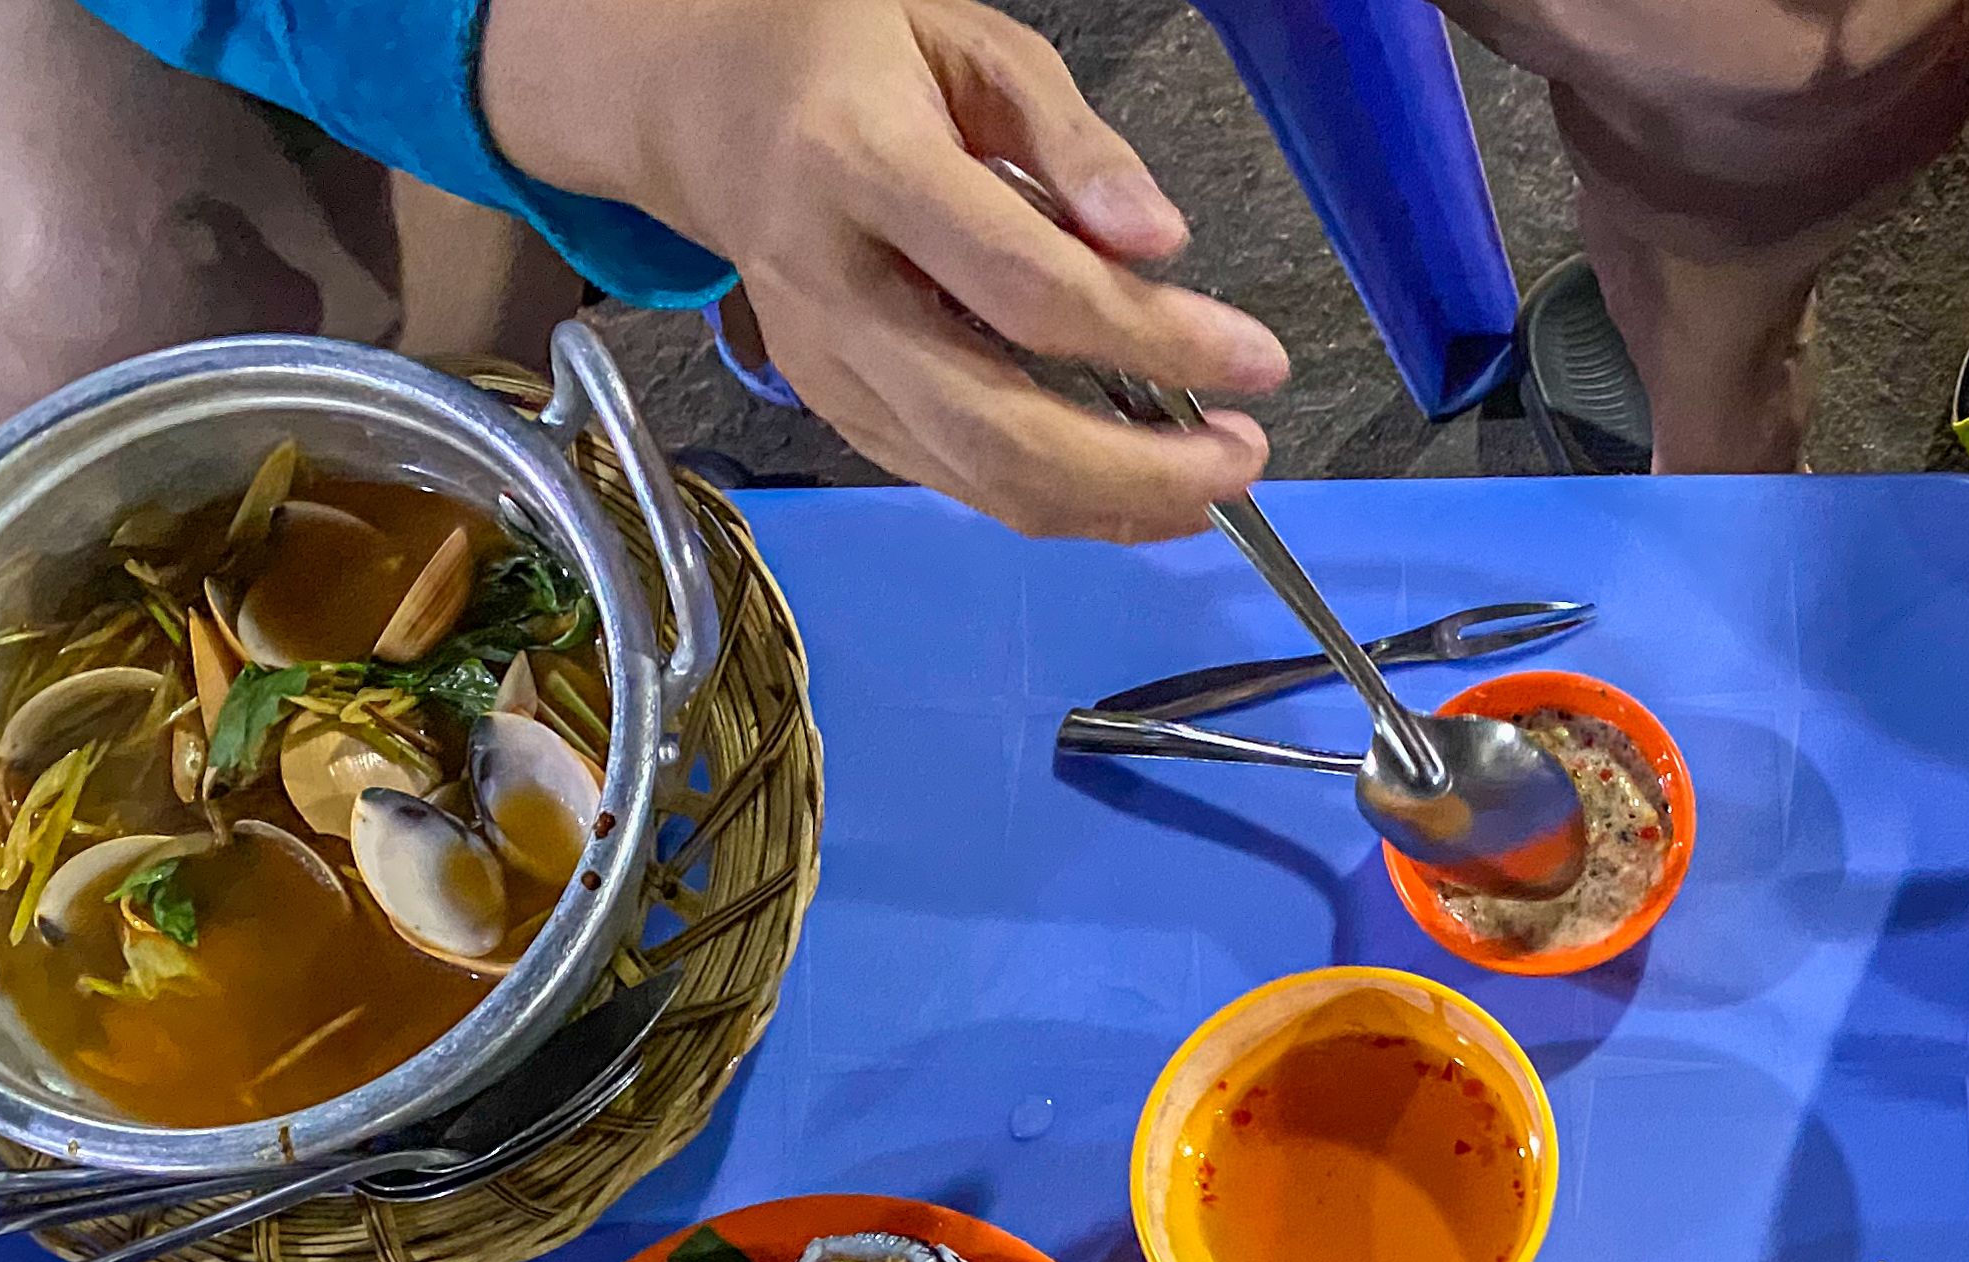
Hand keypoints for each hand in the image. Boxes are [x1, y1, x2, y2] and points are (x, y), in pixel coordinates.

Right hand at [481, 0, 1287, 540]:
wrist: (709, 101)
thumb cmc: (857, 55)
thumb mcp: (976, 47)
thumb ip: (1076, 143)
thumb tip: (1161, 243)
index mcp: (864, 166)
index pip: (1031, 290)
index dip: (1157, 341)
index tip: (1259, 360)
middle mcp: (834, 286)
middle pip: (999, 427)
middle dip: (1139, 471)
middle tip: (1244, 457)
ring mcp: (824, 363)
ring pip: (978, 480)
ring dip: (1110, 507)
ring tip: (1209, 484)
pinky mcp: (833, 409)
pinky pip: (956, 482)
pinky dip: (1056, 502)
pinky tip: (1132, 487)